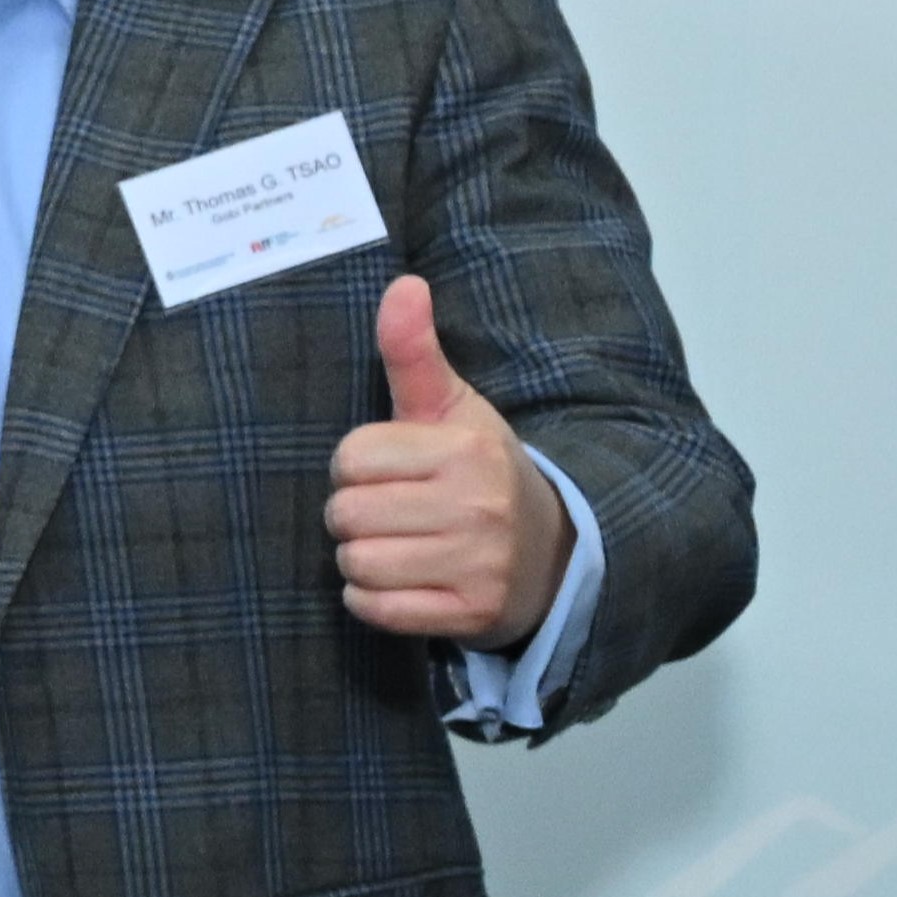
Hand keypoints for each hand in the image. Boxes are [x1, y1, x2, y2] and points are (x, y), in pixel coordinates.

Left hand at [329, 273, 565, 647]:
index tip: (392, 471)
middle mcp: (477, 505)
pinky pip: (375, 609)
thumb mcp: (451, 408)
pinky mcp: (472, 612)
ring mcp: (479, 563)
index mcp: (465, 448)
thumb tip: (403, 284)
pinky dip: (374, 601)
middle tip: (396, 512)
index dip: (356, 467)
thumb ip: (413, 351)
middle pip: (345, 513)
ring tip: (403, 546)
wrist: (552, 551)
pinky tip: (406, 581)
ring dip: (363, 560)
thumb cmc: (479, 472)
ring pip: (356, 563)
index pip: (349, 458)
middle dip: (355, 514)